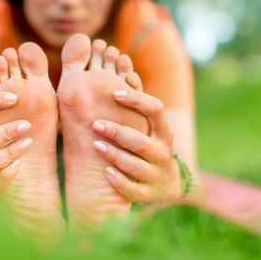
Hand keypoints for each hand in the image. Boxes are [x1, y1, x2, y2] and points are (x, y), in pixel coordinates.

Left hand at [92, 88, 181, 203]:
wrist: (165, 184)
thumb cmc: (146, 143)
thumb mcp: (146, 125)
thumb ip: (134, 101)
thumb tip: (120, 65)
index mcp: (163, 131)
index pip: (156, 110)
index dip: (137, 100)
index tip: (115, 93)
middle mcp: (162, 152)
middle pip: (141, 142)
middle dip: (118, 132)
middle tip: (95, 124)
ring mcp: (156, 174)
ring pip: (136, 166)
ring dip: (115, 155)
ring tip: (95, 145)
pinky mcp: (148, 194)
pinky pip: (134, 190)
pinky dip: (120, 181)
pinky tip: (106, 171)